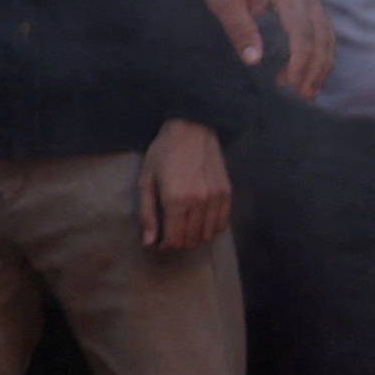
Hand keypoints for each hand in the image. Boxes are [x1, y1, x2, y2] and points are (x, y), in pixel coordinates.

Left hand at [137, 115, 233, 253]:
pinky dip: (212, 229)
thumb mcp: (146, 180)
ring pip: (208, 235)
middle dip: (180, 243)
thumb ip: (147, 214)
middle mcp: (199, 202)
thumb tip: (149, 243)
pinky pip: (223, 223)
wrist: (192, 128)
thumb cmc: (164, 152)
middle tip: (171, 235)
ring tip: (186, 230)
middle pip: (192, 240)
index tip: (160, 242)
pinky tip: (202, 223)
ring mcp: (216, 198)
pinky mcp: (227, 193)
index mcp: (175, 200)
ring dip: (196, 238)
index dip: (166, 246)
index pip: (175, 239)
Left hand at [200, 0, 337, 95]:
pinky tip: (302, 72)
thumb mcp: (223, 0)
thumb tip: (254, 61)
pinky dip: (317, 54)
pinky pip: (322, 31)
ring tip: (307, 91)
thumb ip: (240, 30)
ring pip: (327, 35)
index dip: (300, 59)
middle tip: (304, 95)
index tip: (292, 83)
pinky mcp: (310, 3)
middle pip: (322, 35)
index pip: (302, 29)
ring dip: (321, 64)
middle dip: (316, 67)